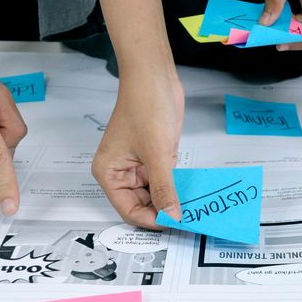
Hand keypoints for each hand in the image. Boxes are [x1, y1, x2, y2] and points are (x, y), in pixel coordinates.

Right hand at [92, 75, 183, 228]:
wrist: (155, 77)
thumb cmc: (145, 106)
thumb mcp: (156, 153)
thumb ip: (164, 188)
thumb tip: (172, 216)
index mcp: (109, 173)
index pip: (128, 210)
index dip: (150, 220)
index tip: (173, 225)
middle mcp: (121, 172)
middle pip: (142, 205)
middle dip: (162, 212)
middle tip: (187, 220)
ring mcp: (139, 166)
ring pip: (155, 195)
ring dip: (172, 201)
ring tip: (192, 209)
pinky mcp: (155, 158)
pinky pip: (165, 181)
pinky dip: (176, 188)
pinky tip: (192, 195)